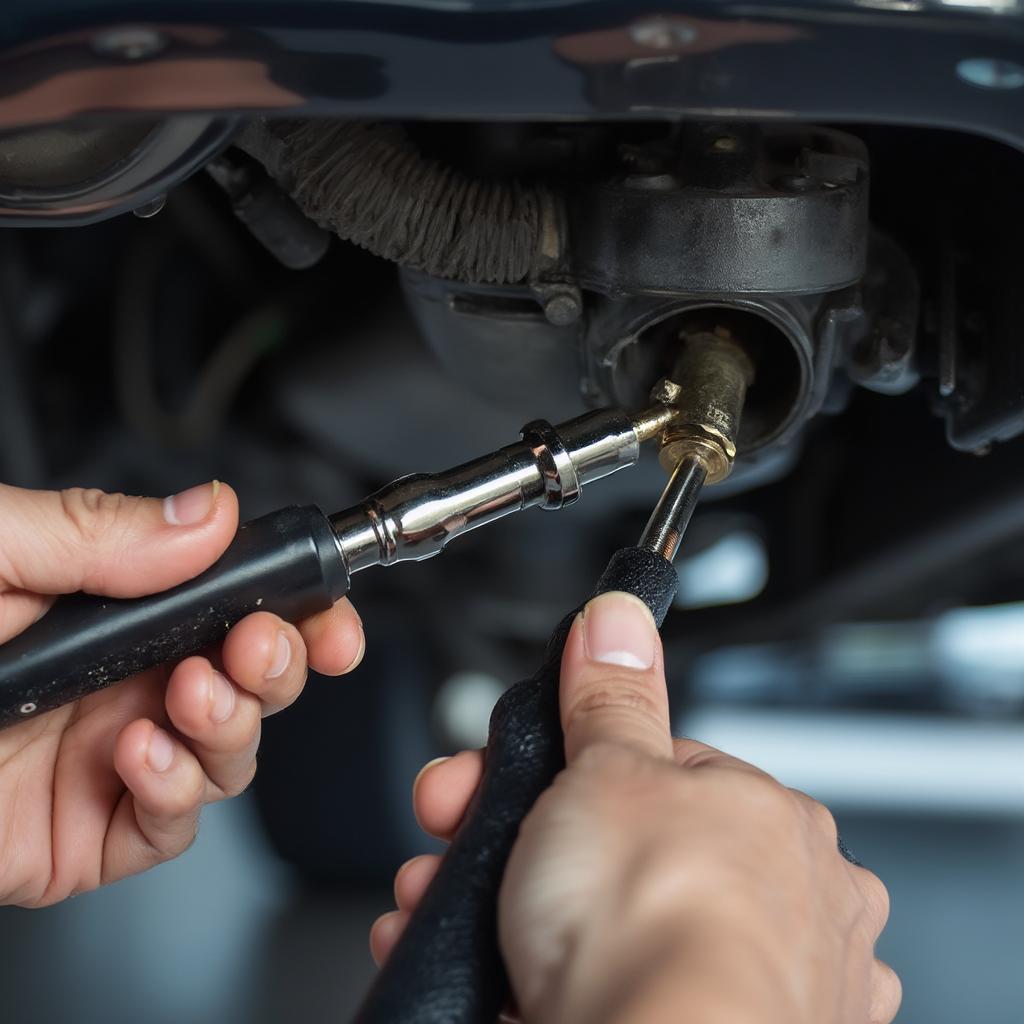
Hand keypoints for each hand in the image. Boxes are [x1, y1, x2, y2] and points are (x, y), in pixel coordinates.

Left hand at [0, 481, 363, 906]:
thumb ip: (94, 534)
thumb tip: (207, 514)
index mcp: (107, 606)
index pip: (232, 602)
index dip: (298, 605)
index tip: (327, 608)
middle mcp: (120, 679)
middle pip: (253, 678)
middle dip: (278, 662)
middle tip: (256, 647)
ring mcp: (105, 757)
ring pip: (231, 750)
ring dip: (232, 722)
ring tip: (184, 697)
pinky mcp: (82, 833)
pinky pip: (172, 822)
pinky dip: (177, 789)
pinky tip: (136, 754)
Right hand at [372, 592, 899, 1023]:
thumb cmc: (663, 934)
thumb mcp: (610, 773)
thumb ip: (612, 697)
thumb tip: (618, 623)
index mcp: (772, 823)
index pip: (652, 770)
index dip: (560, 770)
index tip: (496, 781)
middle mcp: (784, 910)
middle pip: (622, 847)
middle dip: (522, 840)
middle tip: (460, 838)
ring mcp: (750, 991)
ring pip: (610, 925)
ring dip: (514, 911)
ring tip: (448, 909)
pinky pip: (608, 992)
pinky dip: (539, 983)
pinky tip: (495, 979)